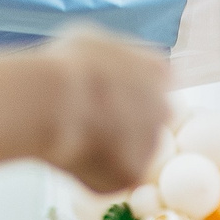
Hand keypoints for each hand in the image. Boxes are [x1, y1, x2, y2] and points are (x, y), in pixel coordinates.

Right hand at [39, 26, 172, 194]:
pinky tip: (73, 157)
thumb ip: (113, 60)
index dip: (124, 93)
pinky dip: (94, 174)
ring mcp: (151, 145)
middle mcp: (164, 109)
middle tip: (89, 123)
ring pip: (129, 152)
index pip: (153, 86)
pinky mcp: (132, 175)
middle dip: (123, 125)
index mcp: (158, 72)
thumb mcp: (92, 41)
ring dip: (109, 151)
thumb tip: (110, 71)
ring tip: (75, 139)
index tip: (102, 97)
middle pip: (146, 122)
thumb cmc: (67, 67)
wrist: (56, 103)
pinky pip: (111, 177)